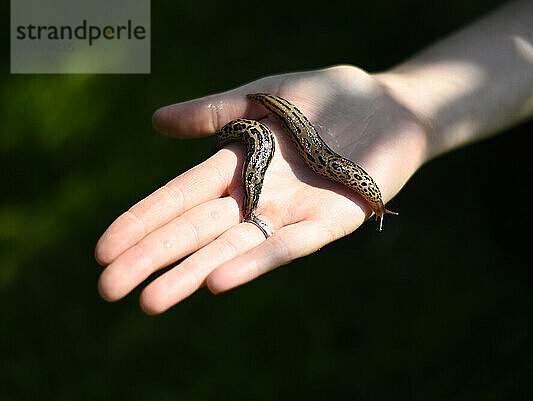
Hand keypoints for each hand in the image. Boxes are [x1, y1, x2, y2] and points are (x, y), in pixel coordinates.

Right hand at [95, 65, 428, 313]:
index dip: (143, 220)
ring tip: (152, 301)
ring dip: (193, 272)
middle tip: (108, 288)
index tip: (104, 249)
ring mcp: (292, 212)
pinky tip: (218, 280)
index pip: (179, 196)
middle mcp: (257, 195)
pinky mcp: (331, 221)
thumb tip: (155, 123)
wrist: (387, 105)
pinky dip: (256, 262)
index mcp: (237, 163)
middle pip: (197, 228)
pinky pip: (290, 245)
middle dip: (153, 256)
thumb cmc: (325, 98)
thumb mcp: (263, 97)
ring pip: (234, 246)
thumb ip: (214, 112)